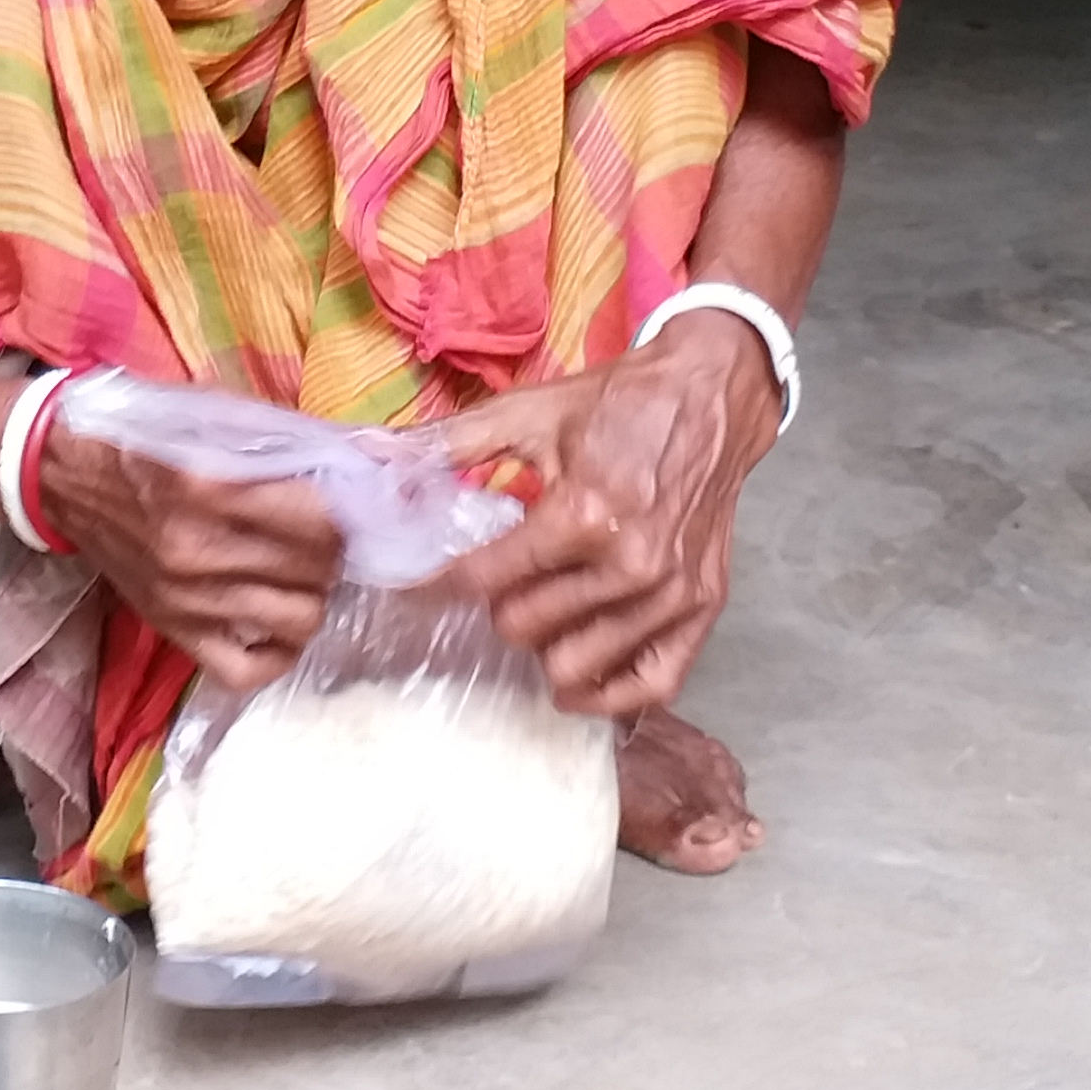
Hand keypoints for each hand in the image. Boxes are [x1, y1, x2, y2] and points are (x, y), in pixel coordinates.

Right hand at [33, 411, 346, 690]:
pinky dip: (276, 650)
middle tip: (320, 530)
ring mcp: (185, 599)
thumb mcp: (214, 412)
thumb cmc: (143, 435)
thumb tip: (380, 454)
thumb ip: (293, 435)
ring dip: (313, 592)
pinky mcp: (173, 630)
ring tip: (299, 569)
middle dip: (333, 547)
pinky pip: (248, 670)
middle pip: (317, 568)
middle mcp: (197, 549)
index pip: (321, 517)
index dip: (346, 507)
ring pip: (299, 619)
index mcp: (209, 484)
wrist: (62, 476)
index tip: (343, 497)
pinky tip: (276, 617)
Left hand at [442, 315, 779, 716]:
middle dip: (498, 606)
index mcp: (584, 513)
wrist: (709, 396)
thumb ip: (452, 443)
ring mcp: (671, 592)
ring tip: (540, 615)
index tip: (420, 586)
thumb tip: (381, 460)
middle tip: (502, 582)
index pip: (485, 580)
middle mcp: (630, 563)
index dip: (440, 584)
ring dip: (544, 644)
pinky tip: (579, 680)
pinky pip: (653, 683)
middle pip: (524, 627)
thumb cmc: (619, 402)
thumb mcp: (530, 411)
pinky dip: (611, 694)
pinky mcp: (703, 606)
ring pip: (576, 664)